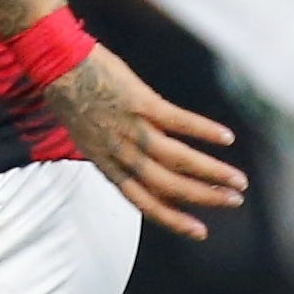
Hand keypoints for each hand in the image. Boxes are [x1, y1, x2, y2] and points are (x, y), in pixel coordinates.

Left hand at [49, 46, 247, 238]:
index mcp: (106, 163)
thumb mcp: (87, 134)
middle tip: (233, 202)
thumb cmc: (71, 94)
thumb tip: (143, 161)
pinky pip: (178, 122)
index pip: (143, 201)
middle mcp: (119, 151)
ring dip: (211, 172)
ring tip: (238, 180)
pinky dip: (203, 131)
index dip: (172, 219)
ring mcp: (130, 127)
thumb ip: (116, 151)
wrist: (55, 61)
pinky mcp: (140, 101)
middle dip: (203, 197)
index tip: (200, 231)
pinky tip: (227, 138)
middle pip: (166, 185)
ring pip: (176, 159)